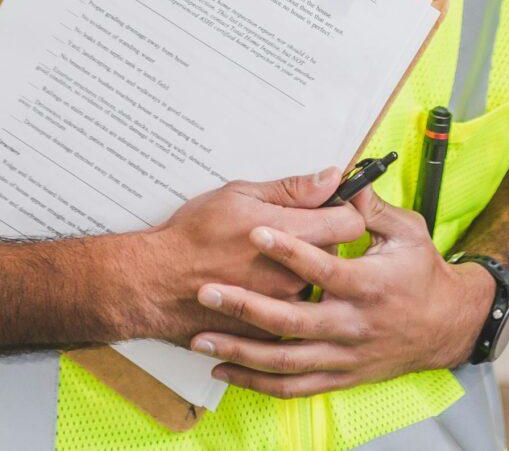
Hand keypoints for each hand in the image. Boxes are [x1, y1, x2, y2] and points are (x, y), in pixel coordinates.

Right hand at [125, 168, 368, 343]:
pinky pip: (291, 308)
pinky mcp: (271, 330)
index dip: (342, 210)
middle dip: (319, 239)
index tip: (326, 206)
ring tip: (262, 260)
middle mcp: (295, 275)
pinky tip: (254, 283)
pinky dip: (279, 296)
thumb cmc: (193, 234)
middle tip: (285, 230)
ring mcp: (284, 307)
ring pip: (314, 283)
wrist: (157, 283)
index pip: (351, 223)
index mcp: (292, 236)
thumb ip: (292, 189)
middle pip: (335, 253)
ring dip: (299, 270)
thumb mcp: (240, 195)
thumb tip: (331, 178)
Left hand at [183, 188, 496, 397]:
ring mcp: (345, 356)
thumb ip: (370, 208)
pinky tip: (226, 370)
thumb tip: (341, 179)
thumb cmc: (424, 274)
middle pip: (293, 321)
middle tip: (208, 291)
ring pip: (286, 361)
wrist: (448, 326)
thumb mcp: (407, 232)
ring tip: (202, 338)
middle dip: (246, 307)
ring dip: (242, 351)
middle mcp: (355, 325)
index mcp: (370, 285)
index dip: (289, 250)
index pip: (323, 268)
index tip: (256, 231)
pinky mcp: (340, 376)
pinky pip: (294, 387)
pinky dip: (258, 382)